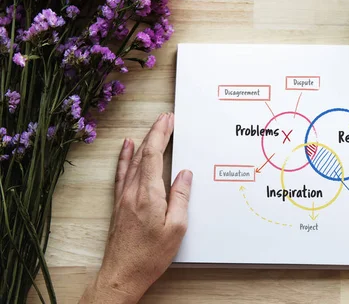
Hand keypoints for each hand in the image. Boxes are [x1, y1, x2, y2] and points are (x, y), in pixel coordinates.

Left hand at [80, 113, 191, 303]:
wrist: (122, 274)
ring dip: (143, 142)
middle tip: (165, 119)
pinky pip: (122, 173)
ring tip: (152, 127)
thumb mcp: (176, 228)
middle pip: (142, 154)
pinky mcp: (119, 204)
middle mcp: (132, 192)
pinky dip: (125, 157)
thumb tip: (184, 175)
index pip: (153, 155)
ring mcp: (123, 197)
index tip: (168, 120)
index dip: (160, 134)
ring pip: (132, 161)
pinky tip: (126, 148)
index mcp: (148, 195)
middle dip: (155, 133)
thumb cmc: (149, 255)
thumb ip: (181, 198)